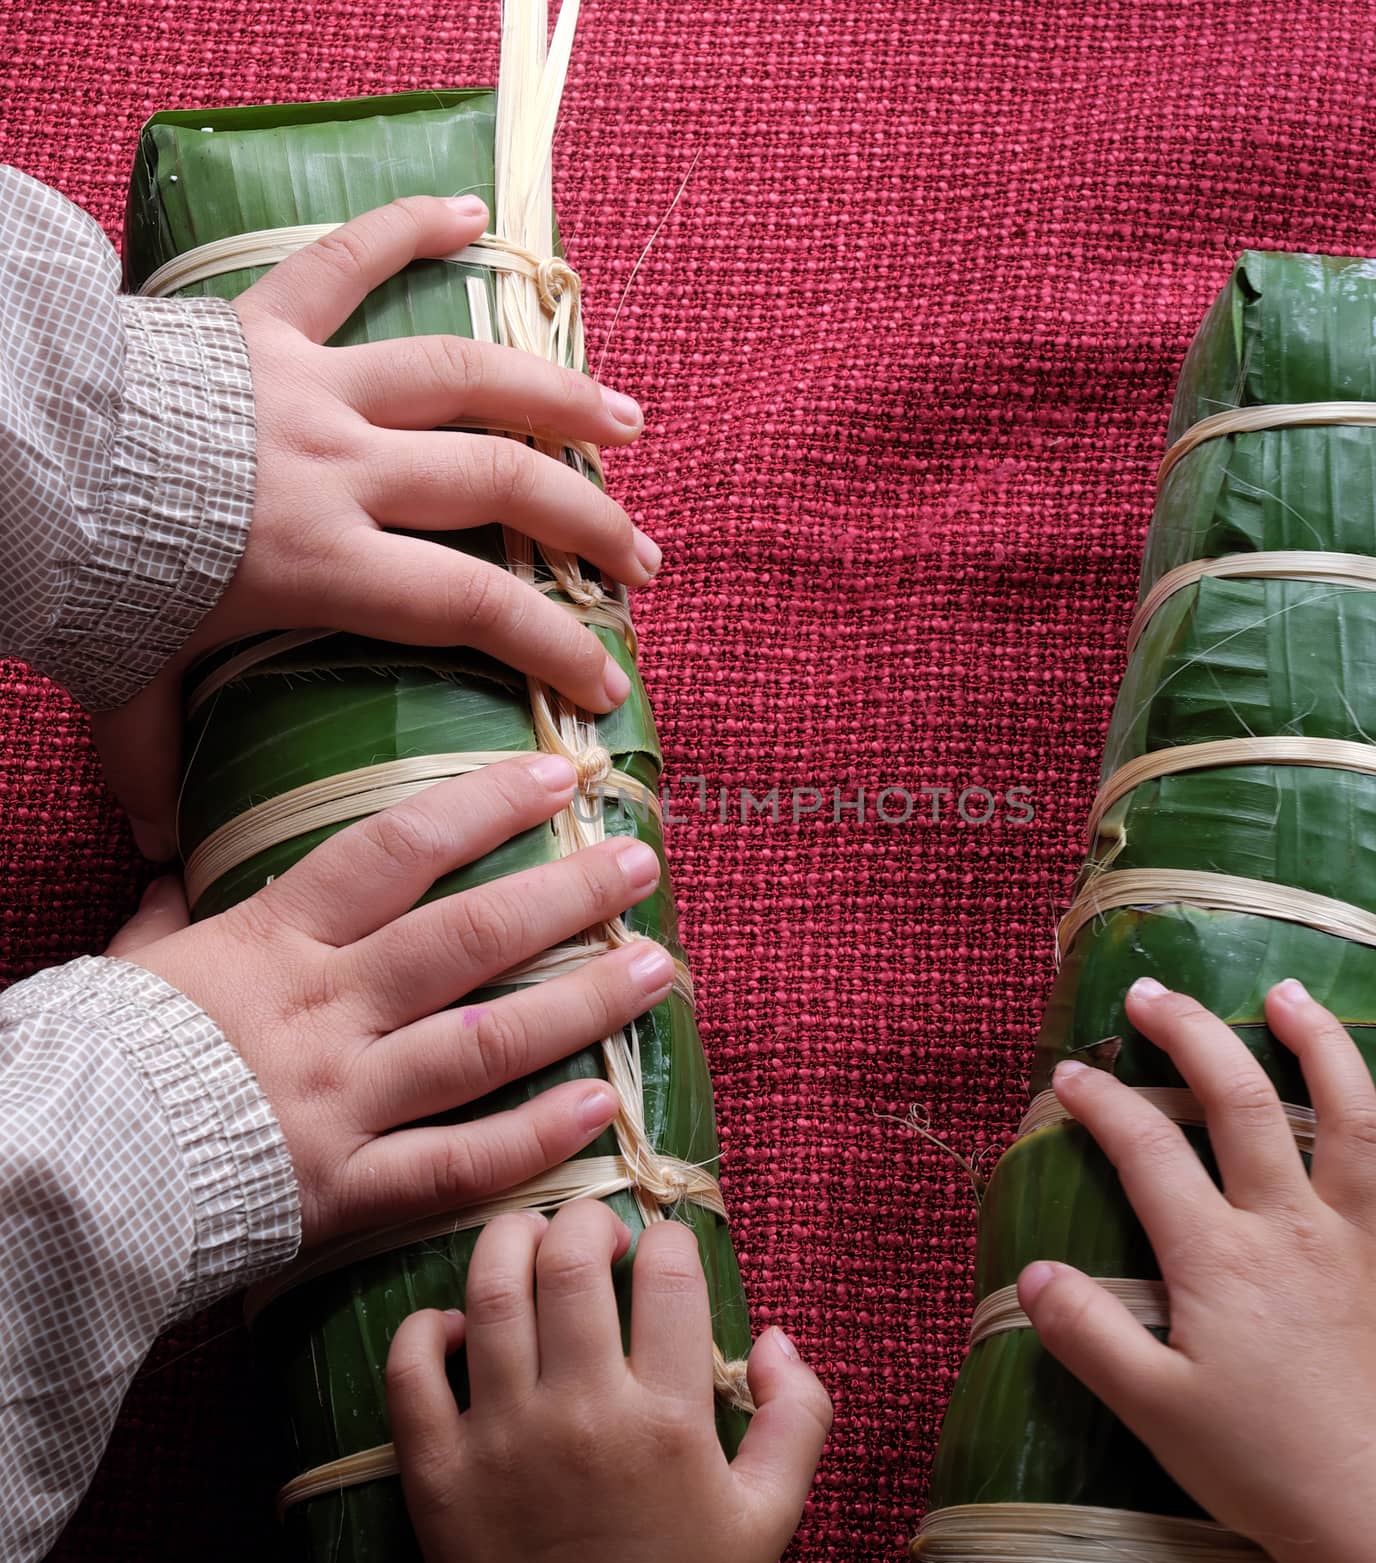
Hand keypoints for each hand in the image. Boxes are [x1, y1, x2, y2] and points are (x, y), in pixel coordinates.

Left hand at [94, 193, 656, 856]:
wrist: (7, 447)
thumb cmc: (75, 571)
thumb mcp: (119, 682)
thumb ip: (149, 765)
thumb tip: (159, 863)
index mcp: (324, 561)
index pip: (473, 608)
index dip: (554, 646)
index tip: (607, 681)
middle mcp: (343, 468)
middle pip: (501, 486)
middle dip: (587, 525)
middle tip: (643, 560)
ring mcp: (314, 387)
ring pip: (465, 378)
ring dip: (557, 396)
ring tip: (626, 422)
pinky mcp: (266, 324)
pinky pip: (347, 264)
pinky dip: (410, 230)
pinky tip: (474, 216)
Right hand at [112, 755, 674, 1249]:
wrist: (51, 1182)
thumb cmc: (90, 1063)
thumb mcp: (125, 967)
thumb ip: (166, 920)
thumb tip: (169, 874)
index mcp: (273, 942)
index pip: (396, 851)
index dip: (484, 807)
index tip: (557, 778)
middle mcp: (324, 1011)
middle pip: (466, 938)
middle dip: (565, 895)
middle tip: (641, 864)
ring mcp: (342, 1100)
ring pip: (485, 1042)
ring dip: (582, 1004)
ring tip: (656, 969)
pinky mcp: (347, 1188)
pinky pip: (458, 1161)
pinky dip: (534, 1139)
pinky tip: (603, 1109)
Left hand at [387, 1201, 832, 1562]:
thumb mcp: (767, 1520)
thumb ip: (798, 1418)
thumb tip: (777, 1336)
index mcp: (668, 1419)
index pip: (671, 1273)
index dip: (672, 1238)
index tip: (667, 1250)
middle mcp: (583, 1411)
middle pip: (573, 1259)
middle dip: (589, 1219)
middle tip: (599, 1234)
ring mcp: (502, 1439)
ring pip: (493, 1290)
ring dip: (511, 1241)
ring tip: (532, 1245)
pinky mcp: (437, 1474)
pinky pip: (410, 1369)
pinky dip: (425, 1328)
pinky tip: (459, 1328)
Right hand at [1017, 977, 1375, 1562]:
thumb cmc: (1259, 1464)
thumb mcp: (1151, 1408)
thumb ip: (1087, 1333)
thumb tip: (1029, 1270)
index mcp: (1219, 1256)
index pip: (1146, 1152)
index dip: (1101, 1102)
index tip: (1069, 1072)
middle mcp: (1291, 1228)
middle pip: (1243, 1105)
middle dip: (1193, 1037)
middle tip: (1154, 993)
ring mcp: (1364, 1245)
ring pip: (1349, 1123)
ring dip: (1321, 1049)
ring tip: (1289, 994)